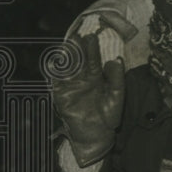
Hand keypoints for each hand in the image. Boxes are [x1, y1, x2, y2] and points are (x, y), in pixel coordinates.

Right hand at [51, 31, 124, 166]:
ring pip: (67, 68)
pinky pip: (57, 82)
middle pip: (79, 60)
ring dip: (67, 57)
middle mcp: (82, 79)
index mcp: (97, 77)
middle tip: (78, 36)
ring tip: (68, 45)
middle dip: (78, 48)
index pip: (94, 59)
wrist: (96, 135)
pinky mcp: (61, 96)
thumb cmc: (109, 116)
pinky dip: (55, 73)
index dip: (92, 48)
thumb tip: (116, 60)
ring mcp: (71, 86)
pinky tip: (56, 63)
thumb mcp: (116, 97)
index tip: (91, 36)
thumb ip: (116, 78)